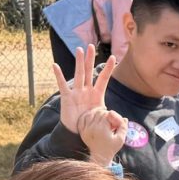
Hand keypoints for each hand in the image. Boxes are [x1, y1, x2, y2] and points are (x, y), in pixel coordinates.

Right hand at [55, 46, 125, 163]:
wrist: (77, 133)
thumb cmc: (90, 125)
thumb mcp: (103, 119)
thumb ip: (111, 117)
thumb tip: (123, 119)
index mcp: (97, 94)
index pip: (104, 79)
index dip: (108, 69)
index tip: (114, 57)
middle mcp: (86, 90)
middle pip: (89, 71)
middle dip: (90, 59)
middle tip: (91, 46)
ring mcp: (76, 92)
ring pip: (78, 74)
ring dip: (79, 62)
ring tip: (79, 49)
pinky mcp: (67, 97)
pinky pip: (62, 85)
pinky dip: (58, 75)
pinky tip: (55, 65)